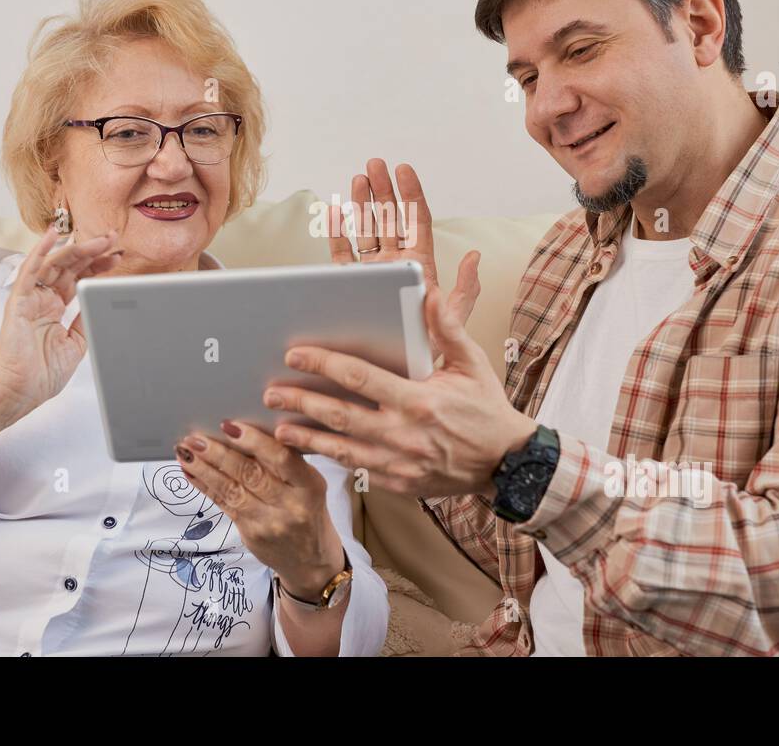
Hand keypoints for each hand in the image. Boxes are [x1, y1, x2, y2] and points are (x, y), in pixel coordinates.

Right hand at [0, 225, 123, 422]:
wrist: (20, 392)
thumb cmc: (41, 374)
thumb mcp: (76, 343)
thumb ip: (85, 319)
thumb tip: (101, 300)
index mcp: (55, 307)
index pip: (79, 277)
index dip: (98, 265)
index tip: (118, 257)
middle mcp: (43, 298)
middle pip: (70, 266)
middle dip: (92, 251)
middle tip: (113, 238)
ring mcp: (30, 298)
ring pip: (54, 263)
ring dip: (76, 248)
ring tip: (99, 240)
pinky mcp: (18, 301)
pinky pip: (29, 271)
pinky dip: (40, 252)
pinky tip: (52, 235)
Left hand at [175, 420, 344, 597]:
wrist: (311, 561)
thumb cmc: (309, 512)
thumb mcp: (310, 485)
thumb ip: (285, 461)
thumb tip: (244, 431)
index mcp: (310, 486)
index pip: (282, 459)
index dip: (255, 441)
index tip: (231, 426)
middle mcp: (290, 505)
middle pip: (250, 474)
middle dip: (219, 454)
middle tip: (197, 438)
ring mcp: (268, 522)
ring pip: (232, 490)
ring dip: (204, 469)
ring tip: (186, 452)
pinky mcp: (250, 534)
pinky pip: (224, 505)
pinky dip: (205, 486)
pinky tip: (190, 472)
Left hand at [265, 286, 537, 497]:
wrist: (507, 464)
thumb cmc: (487, 411)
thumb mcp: (472, 364)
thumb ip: (448, 328)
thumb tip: (430, 294)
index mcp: (419, 400)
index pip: (359, 377)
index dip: (323, 364)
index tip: (296, 354)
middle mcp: (403, 434)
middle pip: (339, 415)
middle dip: (300, 401)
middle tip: (271, 391)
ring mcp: (399, 463)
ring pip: (340, 449)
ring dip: (305, 437)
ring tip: (277, 426)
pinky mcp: (398, 484)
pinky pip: (356, 469)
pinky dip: (330, 459)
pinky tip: (309, 450)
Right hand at [330, 159, 480, 357]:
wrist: (399, 372)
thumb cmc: (429, 348)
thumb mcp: (453, 319)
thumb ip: (465, 289)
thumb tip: (475, 257)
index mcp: (420, 265)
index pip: (416, 222)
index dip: (410, 195)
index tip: (404, 169)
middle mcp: (394, 264)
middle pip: (389, 219)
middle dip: (383, 191)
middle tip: (376, 164)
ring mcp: (371, 272)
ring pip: (366, 231)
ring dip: (361, 204)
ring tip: (359, 178)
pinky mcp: (349, 285)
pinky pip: (342, 254)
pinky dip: (337, 232)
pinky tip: (336, 210)